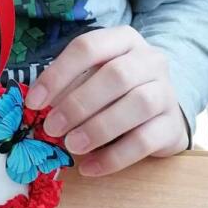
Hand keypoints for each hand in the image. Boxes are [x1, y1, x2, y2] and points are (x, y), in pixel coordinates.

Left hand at [25, 26, 188, 176]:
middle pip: (116, 75)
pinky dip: (113, 157)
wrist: (162, 110)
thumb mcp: (92, 77)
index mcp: (123, 39)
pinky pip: (145, 141)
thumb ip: (69, 86)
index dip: (58, 74)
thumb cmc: (117, 90)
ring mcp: (166, 92)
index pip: (88, 47)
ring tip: (71, 145)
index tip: (34, 101)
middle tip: (52, 127)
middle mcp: (150, 60)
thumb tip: (38, 105)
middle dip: (78, 103)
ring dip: (98, 128)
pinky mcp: (173, 126)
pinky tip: (90, 167)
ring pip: (137, 105)